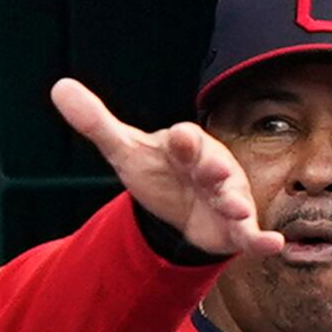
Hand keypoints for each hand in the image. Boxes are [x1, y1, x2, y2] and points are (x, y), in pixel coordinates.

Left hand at [50, 79, 283, 261]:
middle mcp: (213, 168)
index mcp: (186, 146)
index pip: (185, 140)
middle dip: (214, 169)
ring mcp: (227, 197)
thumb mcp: (124, 150)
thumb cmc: (156, 171)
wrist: (176, 210)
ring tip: (236, 210)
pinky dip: (262, 239)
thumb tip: (59, 86)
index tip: (179, 138)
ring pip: (234, 198)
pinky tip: (272, 244)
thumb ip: (95, 122)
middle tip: (213, 173)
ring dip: (237, 203)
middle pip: (214, 165)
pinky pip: (251, 232)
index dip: (183, 141)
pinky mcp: (235, 227)